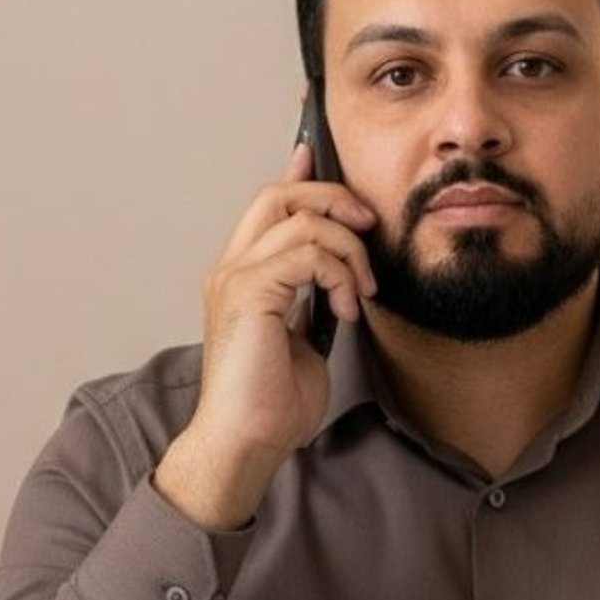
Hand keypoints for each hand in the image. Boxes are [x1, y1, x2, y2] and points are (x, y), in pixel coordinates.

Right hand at [152, 142, 377, 529]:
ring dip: (348, 249)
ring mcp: (235, 278)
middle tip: (368, 226)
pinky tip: (345, 306)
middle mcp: (232, 269)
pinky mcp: (248, 293)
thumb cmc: (272, 403)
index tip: (319, 157)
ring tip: (360, 291)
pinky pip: (305, 253)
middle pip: (279, 194)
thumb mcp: (305, 338)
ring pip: (300, 218)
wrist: (246, 442)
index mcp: (243, 276)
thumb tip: (340, 278)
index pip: (267, 205)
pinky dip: (338, 273)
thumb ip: (314, 299)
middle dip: (333, 198)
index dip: (297, 176)